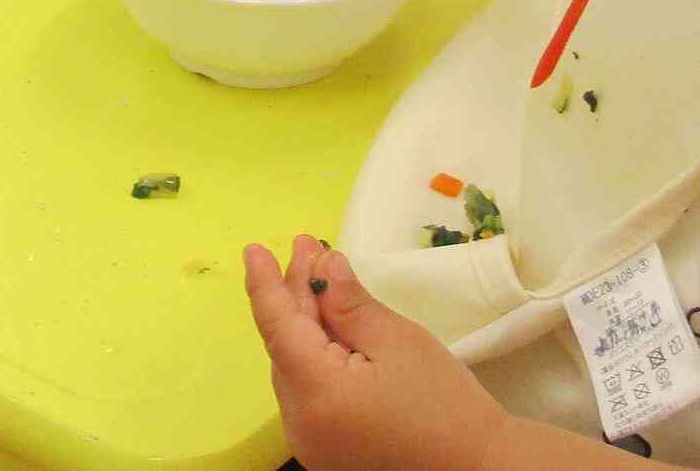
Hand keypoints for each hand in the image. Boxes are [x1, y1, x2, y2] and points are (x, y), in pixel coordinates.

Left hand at [244, 239, 514, 470]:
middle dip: (294, 297)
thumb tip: (319, 267)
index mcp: (316, 394)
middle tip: (307, 249)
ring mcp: (312, 445)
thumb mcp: (397, 341)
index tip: (254, 248)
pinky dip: (315, 358)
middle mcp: (301, 425)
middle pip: (286, 347)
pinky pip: (309, 394)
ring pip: (295, 370)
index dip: (264, 283)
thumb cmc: (445, 405)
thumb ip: (349, 302)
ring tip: (317, 280)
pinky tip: (329, 330)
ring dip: (304, 326)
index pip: (276, 326)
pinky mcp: (327, 453)